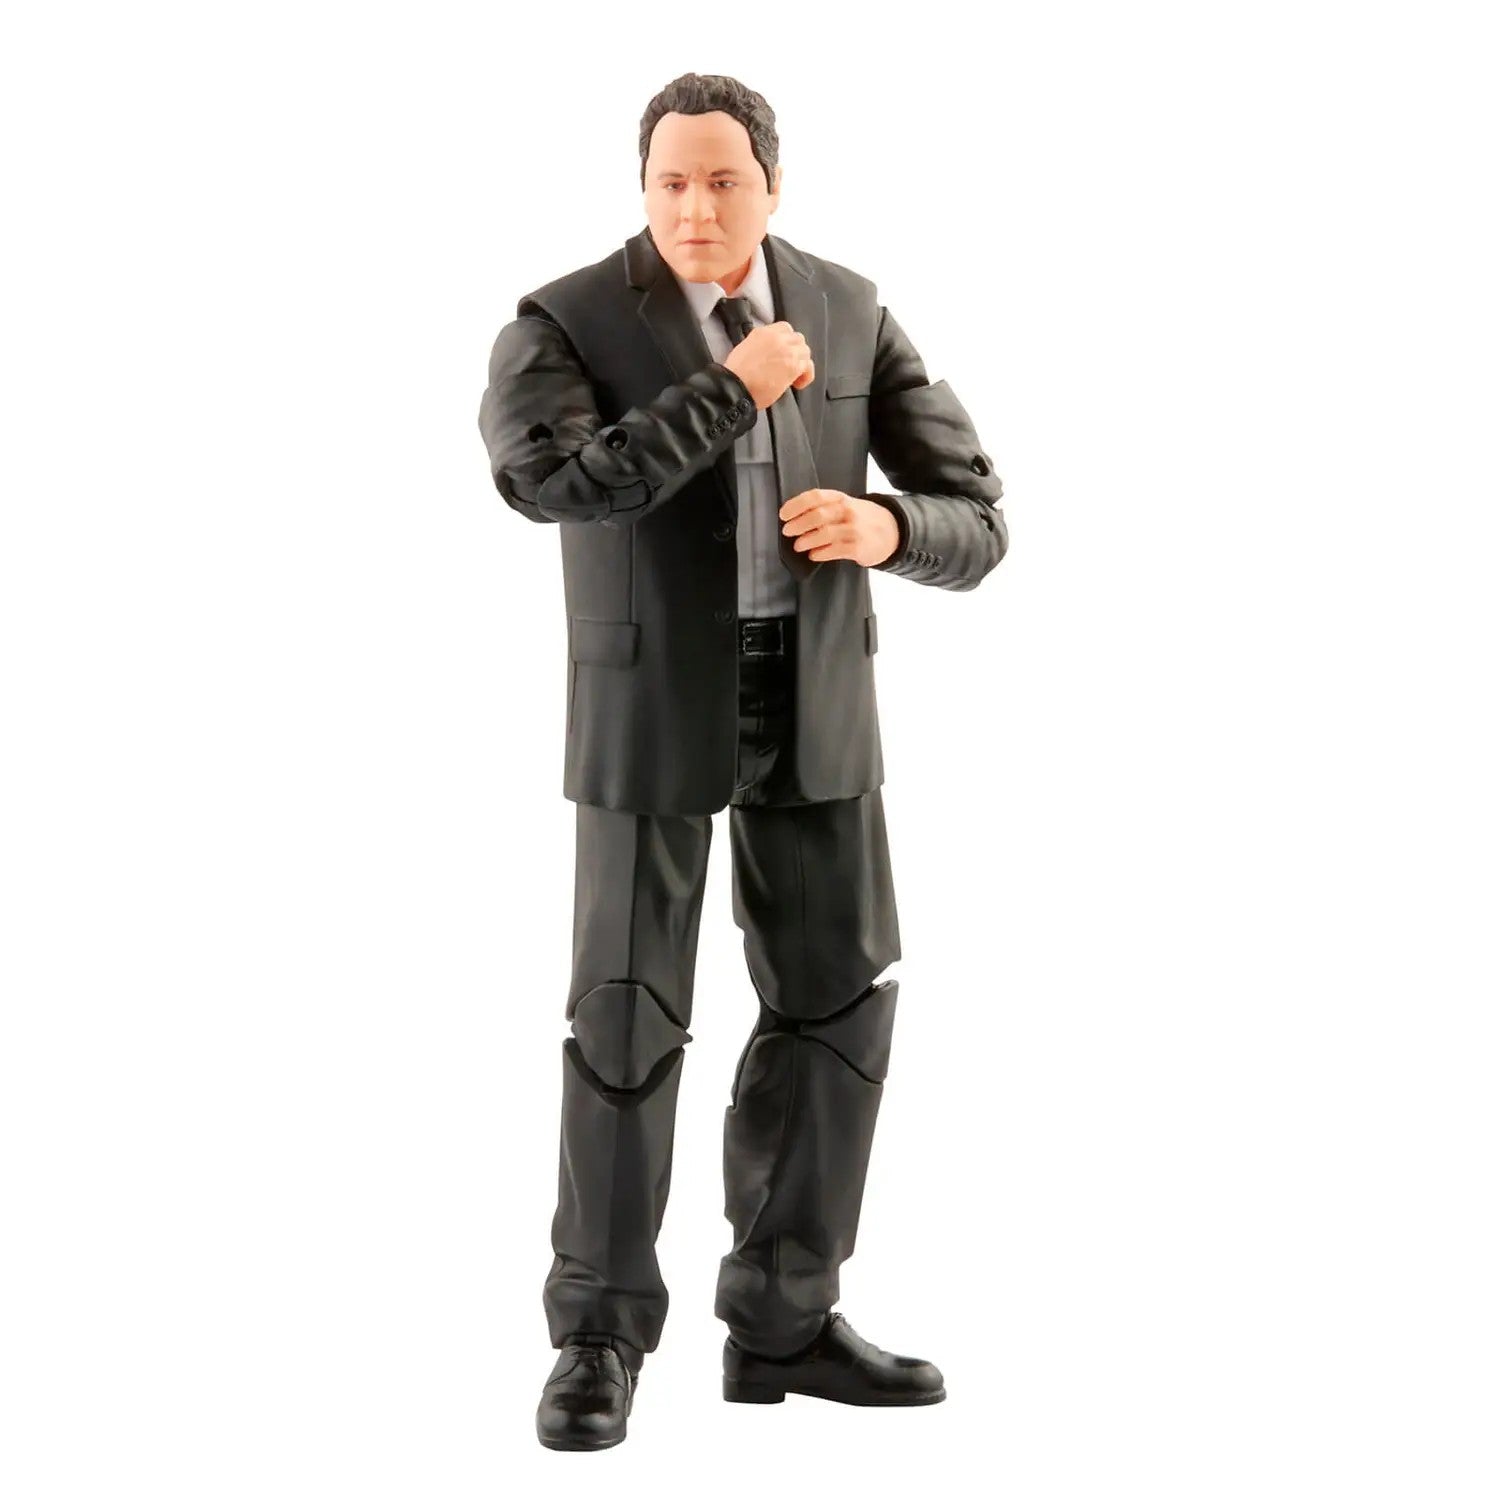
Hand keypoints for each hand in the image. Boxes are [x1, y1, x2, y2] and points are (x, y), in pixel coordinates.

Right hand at [722, 321, 814, 408]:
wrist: (734, 387)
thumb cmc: (735, 375)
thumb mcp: (744, 349)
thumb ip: (760, 345)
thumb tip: (769, 353)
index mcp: (763, 332)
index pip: (785, 328)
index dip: (787, 342)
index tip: (785, 352)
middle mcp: (777, 338)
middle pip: (798, 339)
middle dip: (796, 352)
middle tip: (790, 365)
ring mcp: (787, 351)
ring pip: (805, 351)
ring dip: (801, 363)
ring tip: (793, 376)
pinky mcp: (793, 366)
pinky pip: (808, 367)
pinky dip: (806, 376)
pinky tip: (797, 383)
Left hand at [780, 489, 900, 567]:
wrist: (892, 531)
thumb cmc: (862, 518)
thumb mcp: (846, 505)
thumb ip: (824, 507)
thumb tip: (794, 516)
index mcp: (841, 498)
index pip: (815, 497)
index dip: (796, 505)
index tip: (783, 514)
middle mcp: (847, 511)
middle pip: (817, 515)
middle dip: (798, 524)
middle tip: (787, 531)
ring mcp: (853, 529)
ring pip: (824, 534)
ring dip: (807, 540)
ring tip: (798, 545)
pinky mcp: (857, 547)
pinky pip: (834, 550)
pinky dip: (820, 553)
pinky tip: (813, 555)